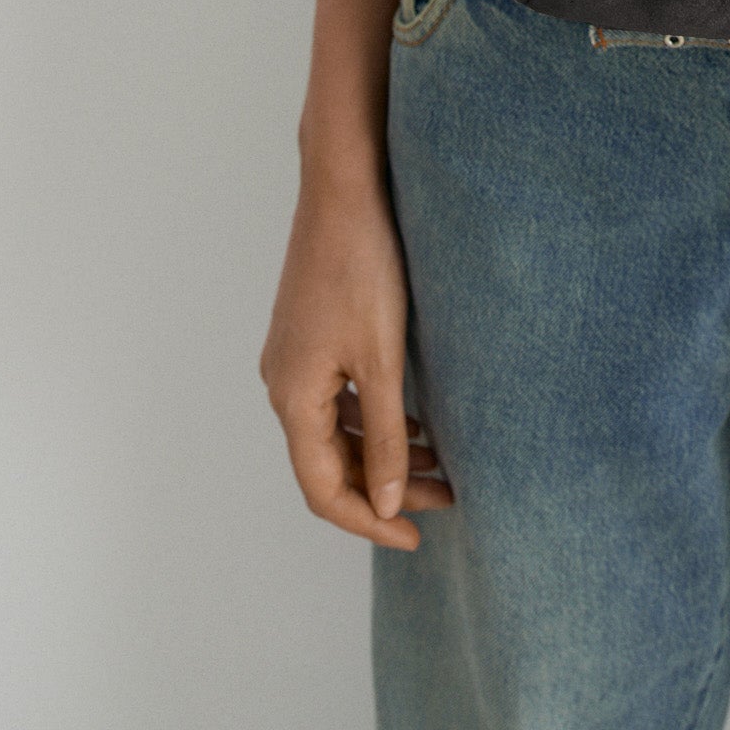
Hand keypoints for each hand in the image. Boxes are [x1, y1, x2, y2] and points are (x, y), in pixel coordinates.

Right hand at [260, 178, 453, 550]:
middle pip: (330, 463)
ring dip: (382, 453)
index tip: (416, 540)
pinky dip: (372, 419)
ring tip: (439, 463)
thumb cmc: (363, 267)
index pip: (323, 490)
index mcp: (293, 398)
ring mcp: (294, 359)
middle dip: (385, 488)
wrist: (344, 189)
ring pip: (336, 431)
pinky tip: (412, 420)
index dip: (368, 523)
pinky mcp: (309, 336)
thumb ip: (382, 436)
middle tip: (446, 498)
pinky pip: (336, 399)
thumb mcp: (382, 360)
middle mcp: (283, 384)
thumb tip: (383, 504)